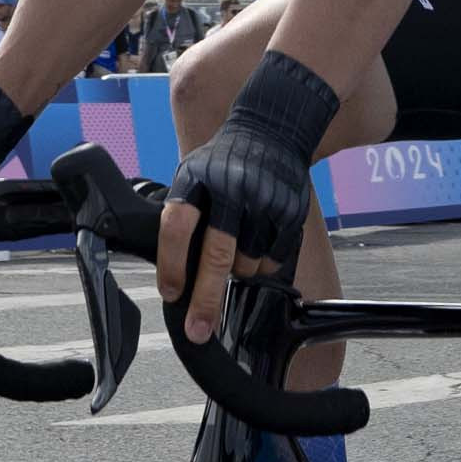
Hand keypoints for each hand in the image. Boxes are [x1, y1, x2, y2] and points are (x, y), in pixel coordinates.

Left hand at [156, 50, 338, 348]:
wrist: (272, 130)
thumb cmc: (221, 162)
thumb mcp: (192, 173)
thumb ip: (183, 215)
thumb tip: (172, 275)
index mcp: (196, 179)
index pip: (177, 227)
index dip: (172, 264)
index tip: (171, 294)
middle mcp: (231, 190)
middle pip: (216, 256)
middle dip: (206, 301)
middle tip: (198, 331)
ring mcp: (264, 202)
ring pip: (246, 265)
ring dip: (237, 274)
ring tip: (233, 252)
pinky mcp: (290, 213)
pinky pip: (272, 261)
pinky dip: (261, 266)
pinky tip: (255, 246)